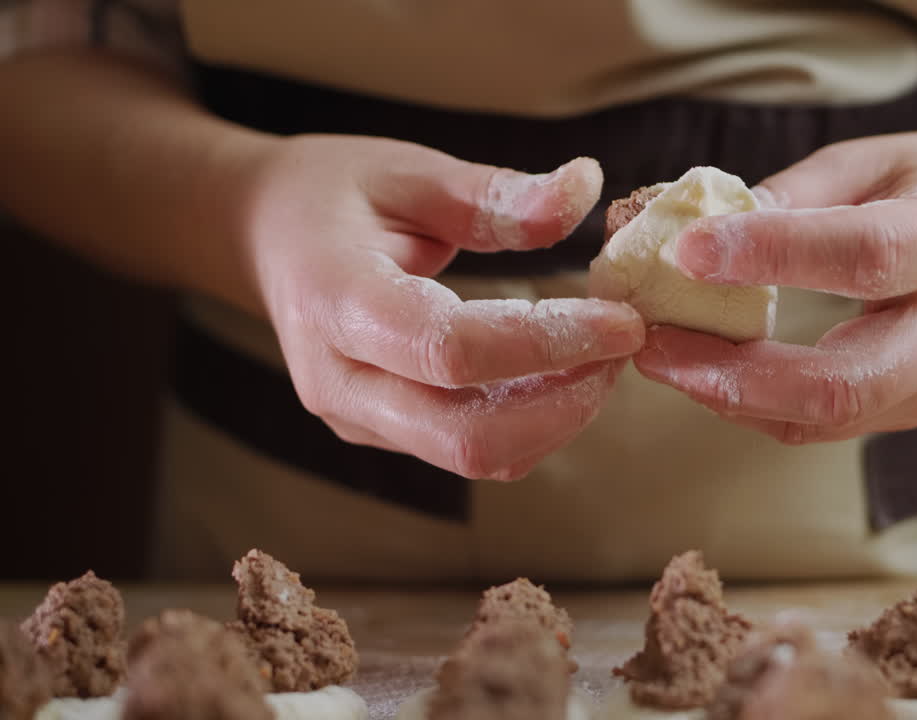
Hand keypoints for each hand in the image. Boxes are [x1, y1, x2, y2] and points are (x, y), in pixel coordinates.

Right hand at [240, 136, 644, 478]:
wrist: (266, 239)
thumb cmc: (334, 195)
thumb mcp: (408, 171)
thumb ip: (494, 193)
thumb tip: (585, 188)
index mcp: (334, 302)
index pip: (450, 351)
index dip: (547, 343)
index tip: (621, 320)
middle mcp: (339, 381)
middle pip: (466, 437)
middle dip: (564, 402)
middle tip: (622, 345)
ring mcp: (357, 420)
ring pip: (476, 456)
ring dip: (559, 418)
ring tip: (601, 353)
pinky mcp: (383, 435)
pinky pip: (470, 452)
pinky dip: (534, 424)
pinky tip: (563, 372)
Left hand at [634, 131, 916, 443]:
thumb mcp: (868, 161)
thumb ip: (793, 197)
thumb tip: (695, 228)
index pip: (864, 255)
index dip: (773, 256)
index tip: (686, 249)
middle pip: (847, 379)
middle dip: (739, 375)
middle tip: (655, 349)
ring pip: (830, 416)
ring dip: (734, 397)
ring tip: (664, 360)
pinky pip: (828, 424)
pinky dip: (758, 405)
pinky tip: (708, 375)